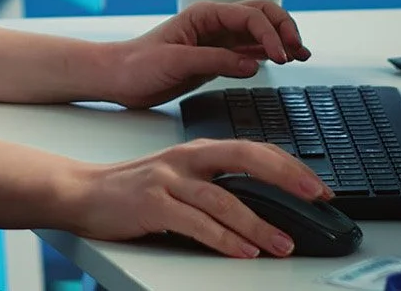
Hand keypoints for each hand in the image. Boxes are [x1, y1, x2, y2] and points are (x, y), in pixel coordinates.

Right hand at [70, 139, 332, 257]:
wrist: (82, 192)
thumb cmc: (135, 188)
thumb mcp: (181, 176)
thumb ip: (215, 182)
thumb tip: (262, 202)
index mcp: (200, 150)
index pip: (255, 149)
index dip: (290, 165)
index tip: (318, 185)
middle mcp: (188, 158)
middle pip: (248, 159)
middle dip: (287, 177)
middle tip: (317, 197)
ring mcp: (169, 179)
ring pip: (225, 199)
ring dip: (258, 225)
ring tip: (283, 244)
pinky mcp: (152, 204)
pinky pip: (196, 223)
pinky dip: (224, 239)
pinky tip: (243, 251)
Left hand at [105, 0, 311, 108]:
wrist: (117, 79)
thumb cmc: (137, 65)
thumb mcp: (175, 62)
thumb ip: (215, 62)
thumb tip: (253, 65)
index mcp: (205, 14)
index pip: (250, 16)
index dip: (270, 34)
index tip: (280, 56)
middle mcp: (216, 23)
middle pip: (262, 14)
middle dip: (284, 28)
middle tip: (297, 50)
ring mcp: (219, 39)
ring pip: (261, 31)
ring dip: (282, 39)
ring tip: (300, 54)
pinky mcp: (218, 57)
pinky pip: (251, 50)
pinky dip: (270, 53)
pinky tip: (282, 60)